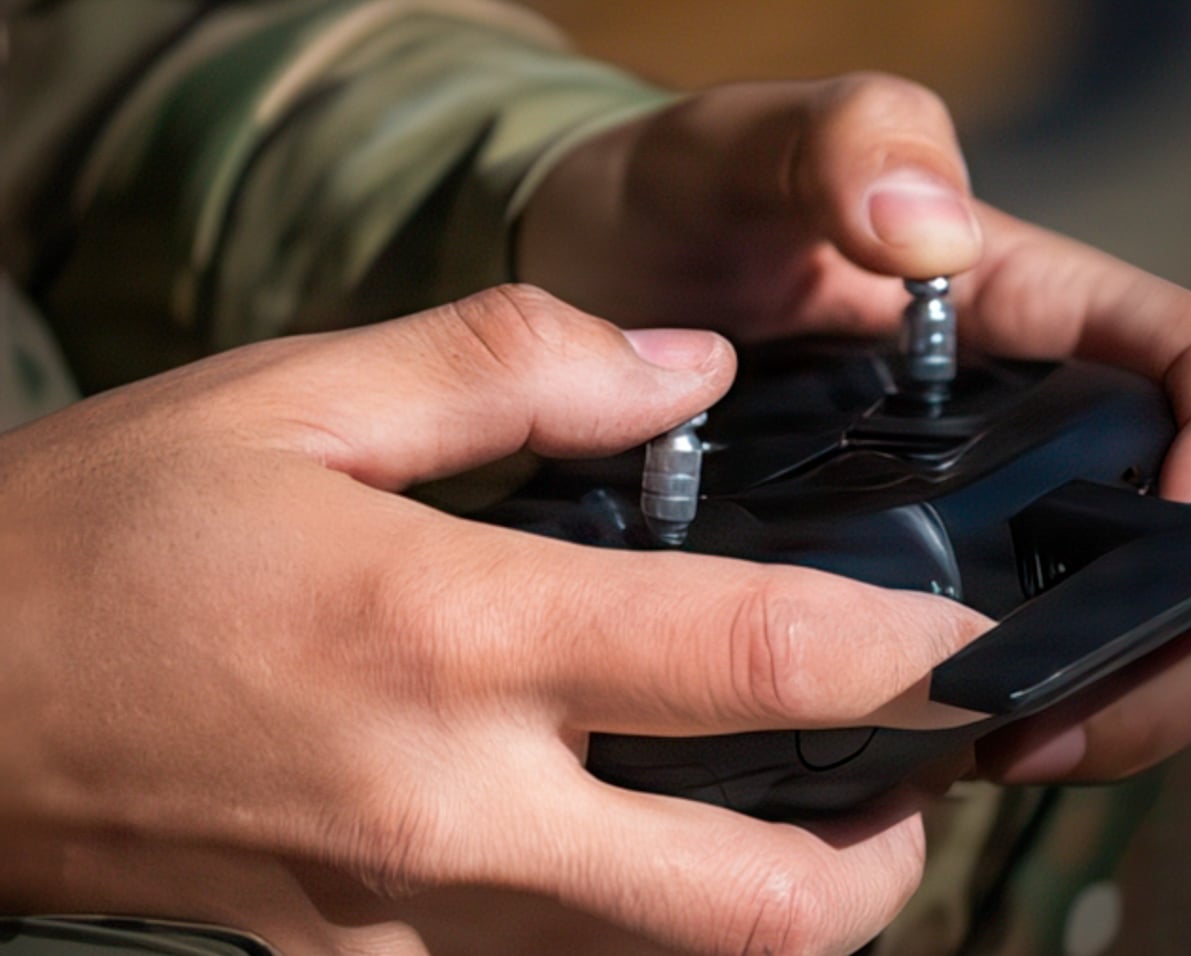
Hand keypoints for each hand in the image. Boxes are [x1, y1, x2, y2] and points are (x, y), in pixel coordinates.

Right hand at [0, 286, 997, 954]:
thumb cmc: (99, 539)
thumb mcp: (293, 398)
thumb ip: (516, 369)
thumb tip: (688, 372)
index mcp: (448, 635)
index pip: (750, 659)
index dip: (903, 658)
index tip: (972, 650)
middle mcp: (449, 810)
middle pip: (755, 909)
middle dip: (886, 866)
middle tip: (920, 788)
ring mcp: (409, 921)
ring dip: (771, 909)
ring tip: (811, 819)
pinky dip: (637, 929)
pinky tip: (639, 844)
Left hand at [517, 74, 1190, 783]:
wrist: (581, 298)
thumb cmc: (677, 206)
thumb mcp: (742, 146)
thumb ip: (840, 139)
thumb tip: (926, 227)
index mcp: (1042, 317)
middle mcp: (1035, 434)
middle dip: (1176, 644)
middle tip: (1072, 714)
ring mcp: (978, 527)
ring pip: (1115, 640)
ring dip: (1097, 710)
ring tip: (993, 753)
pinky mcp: (906, 602)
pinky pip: (990, 683)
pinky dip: (985, 732)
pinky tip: (921, 762)